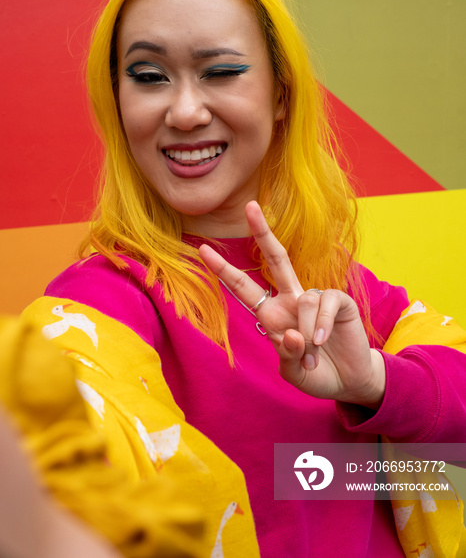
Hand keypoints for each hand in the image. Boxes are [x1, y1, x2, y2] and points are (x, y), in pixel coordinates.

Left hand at [199, 201, 385, 407]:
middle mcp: (291, 299)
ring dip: (306, 331)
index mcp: (271, 314)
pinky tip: (322, 341)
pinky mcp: (339, 301)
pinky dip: (321, 324)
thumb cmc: (316, 373)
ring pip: (304, 299)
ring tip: (312, 355)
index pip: (243, 286)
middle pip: (275, 257)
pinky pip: (325, 303)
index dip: (224, 269)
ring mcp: (316, 298)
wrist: (349, 382)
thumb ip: (287, 355)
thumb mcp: (293, 371)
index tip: (201, 250)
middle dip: (263, 231)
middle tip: (250, 205)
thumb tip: (292, 334)